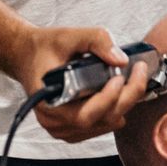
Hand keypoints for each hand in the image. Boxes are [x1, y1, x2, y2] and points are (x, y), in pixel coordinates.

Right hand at [14, 26, 150, 142]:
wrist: (27, 56)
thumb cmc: (44, 48)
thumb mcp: (68, 36)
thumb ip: (96, 40)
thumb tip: (121, 59)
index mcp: (49, 102)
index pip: (86, 115)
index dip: (109, 98)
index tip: (121, 75)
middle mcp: (54, 122)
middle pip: (102, 120)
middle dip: (127, 96)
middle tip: (138, 72)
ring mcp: (63, 129)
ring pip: (106, 124)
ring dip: (124, 102)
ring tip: (130, 78)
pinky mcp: (73, 129)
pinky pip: (103, 125)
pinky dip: (115, 108)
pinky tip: (119, 90)